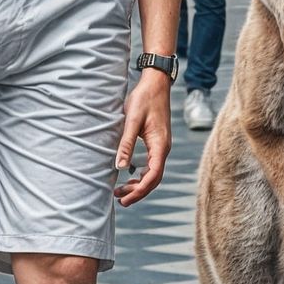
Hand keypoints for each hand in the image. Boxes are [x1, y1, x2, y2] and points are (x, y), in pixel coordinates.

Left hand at [114, 71, 170, 205]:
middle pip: (154, 179)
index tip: (125, 198)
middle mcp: (163, 148)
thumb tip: (120, 167)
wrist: (156, 84)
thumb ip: (127, 144)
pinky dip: (142, 174)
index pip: (153, 175)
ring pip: (153, 173)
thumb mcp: (132, 120)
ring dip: (139, 184)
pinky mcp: (157, 143)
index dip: (140, 190)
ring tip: (121, 190)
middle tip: (119, 199)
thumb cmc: (144, 99)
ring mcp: (161, 146)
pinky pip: (152, 165)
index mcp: (160, 145)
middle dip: (138, 192)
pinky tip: (129, 176)